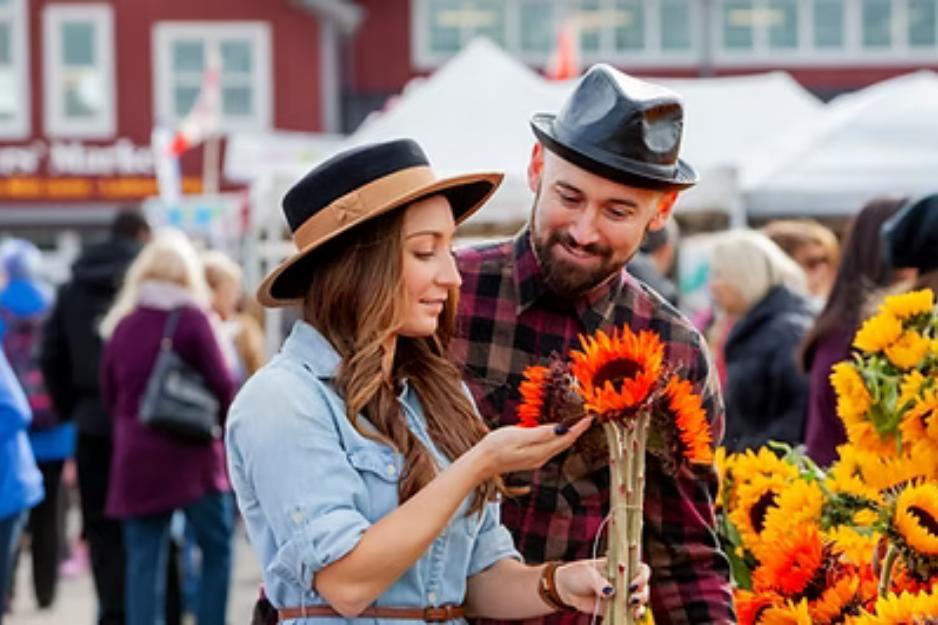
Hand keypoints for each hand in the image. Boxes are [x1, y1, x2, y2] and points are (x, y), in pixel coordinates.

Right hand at [470, 418, 592, 480]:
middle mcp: (541, 458)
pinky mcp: (531, 458)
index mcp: (540, 452)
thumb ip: (540, 433)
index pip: (566, 438)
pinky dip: (557, 437)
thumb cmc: (495, 447)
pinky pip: (549, 447)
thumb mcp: (517, 436)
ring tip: (576, 422)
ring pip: (558, 446)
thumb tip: (561, 429)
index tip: (590, 418)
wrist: (482, 463)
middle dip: (577, 431)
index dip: (579, 428)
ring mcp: (536, 459)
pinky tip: (556, 431)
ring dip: (568, 434)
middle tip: (587, 417)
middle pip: (565, 443)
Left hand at [555, 559, 650, 619]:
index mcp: (620, 567)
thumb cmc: (577, 575)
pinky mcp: (616, 608)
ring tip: (632, 608)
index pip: (641, 569)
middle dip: (642, 593)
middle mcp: (624, 580)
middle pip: (644, 587)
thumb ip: (599, 582)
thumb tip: (610, 592)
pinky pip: (629, 612)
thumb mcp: (587, 574)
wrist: (566, 589)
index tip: (632, 584)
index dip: (642, 576)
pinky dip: (633, 615)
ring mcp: (621, 595)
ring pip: (639, 601)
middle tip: (631, 598)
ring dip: (639, 605)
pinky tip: (632, 617)